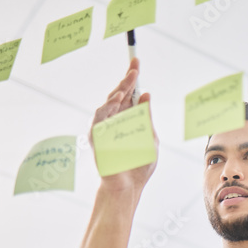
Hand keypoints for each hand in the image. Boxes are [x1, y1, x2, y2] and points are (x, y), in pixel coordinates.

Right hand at [90, 57, 158, 194]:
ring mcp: (105, 128)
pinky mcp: (97, 136)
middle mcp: (115, 121)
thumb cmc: (140, 166)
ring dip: (119, 90)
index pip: (129, 95)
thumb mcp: (150, 137)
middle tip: (135, 67)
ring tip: (129, 81)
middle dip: (126, 80)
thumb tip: (145, 94)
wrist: (128, 186)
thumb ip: (146, 117)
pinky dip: (109, 106)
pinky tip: (119, 99)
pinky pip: (101, 117)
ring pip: (109, 103)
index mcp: (129, 120)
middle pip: (119, 95)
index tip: (136, 61)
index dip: (132, 78)